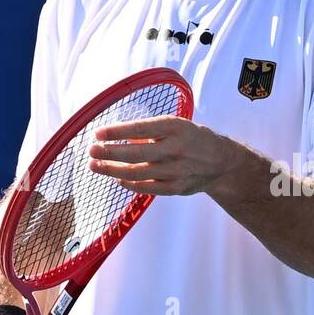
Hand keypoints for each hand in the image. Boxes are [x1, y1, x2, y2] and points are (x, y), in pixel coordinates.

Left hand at [88, 116, 238, 195]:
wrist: (221, 163)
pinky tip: (116, 178)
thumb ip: (149, 132)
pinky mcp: (176, 188)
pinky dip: (129, 183)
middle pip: (136, 153)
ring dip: (112, 170)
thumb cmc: (191, 139)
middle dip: (110, 152)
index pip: (140, 128)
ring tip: (95, 165)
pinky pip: (147, 188)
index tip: (97, 133)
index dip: (116, 132)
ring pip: (137, 172)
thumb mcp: (175, 126)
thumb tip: (117, 137)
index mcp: (175, 128)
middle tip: (91, 150)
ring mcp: (176, 170)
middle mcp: (176, 149)